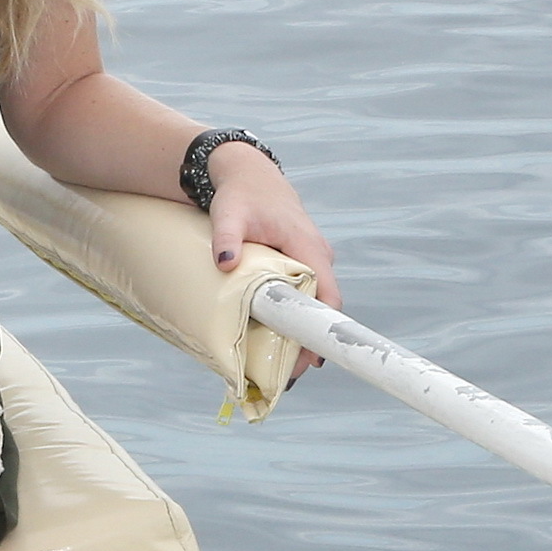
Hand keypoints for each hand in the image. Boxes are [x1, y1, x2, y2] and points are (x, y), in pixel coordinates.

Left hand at [205, 143, 338, 383]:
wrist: (247, 175)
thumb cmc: (240, 195)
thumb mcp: (229, 214)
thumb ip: (227, 238)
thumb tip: (224, 262)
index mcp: (308, 247)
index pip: (327, 296)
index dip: (321, 331)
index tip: (311, 360)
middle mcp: (317, 256)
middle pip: (322, 307)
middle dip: (308, 341)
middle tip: (287, 375)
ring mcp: (311, 260)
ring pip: (313, 303)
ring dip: (300, 332)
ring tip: (280, 365)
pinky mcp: (301, 263)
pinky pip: (303, 295)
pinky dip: (292, 316)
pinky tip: (275, 338)